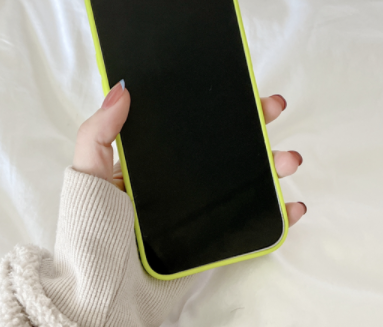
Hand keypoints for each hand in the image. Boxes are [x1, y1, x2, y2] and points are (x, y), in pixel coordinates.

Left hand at [72, 80, 306, 226]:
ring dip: (274, 166)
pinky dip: (279, 215)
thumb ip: (99, 132)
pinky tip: (292, 207)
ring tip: (288, 160)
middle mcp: (184, 180)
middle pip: (227, 146)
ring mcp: (203, 208)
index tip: (240, 88)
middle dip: (255, 126)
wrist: (107, 293)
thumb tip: (121, 89)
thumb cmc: (92, 231)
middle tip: (273, 108)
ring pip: (247, 180)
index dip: (217, 104)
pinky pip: (253, 221)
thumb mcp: (89, 174)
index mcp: (157, 160)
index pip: (192, 125)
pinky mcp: (215, 237)